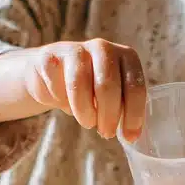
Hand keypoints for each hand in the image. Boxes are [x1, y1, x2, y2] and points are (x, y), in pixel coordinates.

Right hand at [23, 40, 147, 140]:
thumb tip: (131, 134)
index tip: (130, 136)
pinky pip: (57, 87)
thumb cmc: (88, 89)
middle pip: (107, 85)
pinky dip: (61, 102)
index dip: (133, 114)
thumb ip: (123, 107)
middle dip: (108, 115)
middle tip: (106, 133)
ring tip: (87, 122)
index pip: (135, 85)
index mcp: (126, 56)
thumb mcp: (112, 96)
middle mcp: (102, 48)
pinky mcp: (49, 58)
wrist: (50, 75)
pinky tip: (64, 102)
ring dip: (85, 112)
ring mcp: (75, 50)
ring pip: (80, 85)